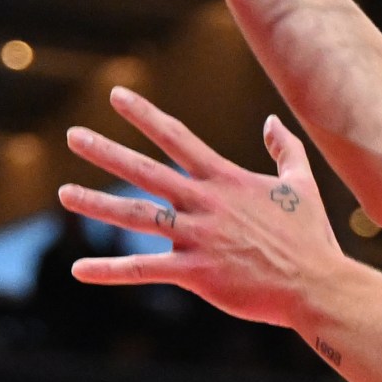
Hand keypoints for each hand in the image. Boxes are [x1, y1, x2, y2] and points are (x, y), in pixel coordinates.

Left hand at [58, 87, 344, 328]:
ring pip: (137, 216)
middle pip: (146, 171)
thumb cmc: (311, 238)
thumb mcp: (301, 185)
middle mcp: (206, 203)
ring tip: (63, 193)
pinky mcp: (195, 273)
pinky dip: (109, 270)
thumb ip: (285, 149)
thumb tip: (272, 121)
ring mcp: (198, 237)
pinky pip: (144, 270)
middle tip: (73, 136)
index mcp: (226, 180)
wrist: (317, 285)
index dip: (145, 115)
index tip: (116, 96)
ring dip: (97, 204)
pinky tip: (78, 269)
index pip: (177, 138)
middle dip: (106, 152)